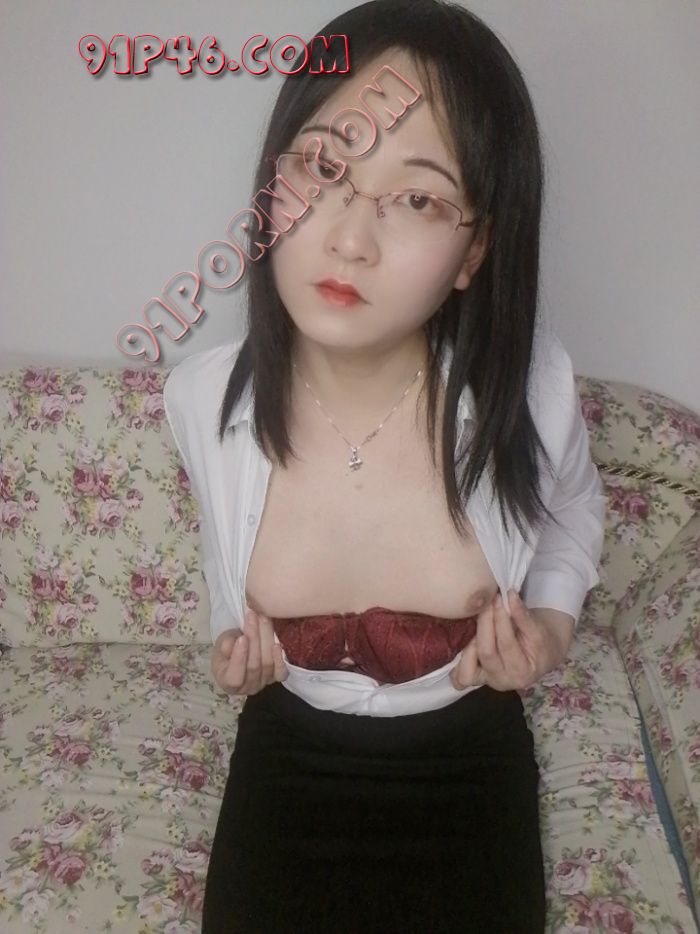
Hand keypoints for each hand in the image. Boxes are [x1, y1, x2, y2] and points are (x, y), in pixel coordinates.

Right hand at [211, 609, 288, 695]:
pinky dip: (280, 659)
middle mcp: (247, 687)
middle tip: (254, 617)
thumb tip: (234, 641)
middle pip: (254, 666)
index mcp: (227, 682)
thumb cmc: (227, 650)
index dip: (239, 657)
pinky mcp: (276, 677)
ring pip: (267, 664)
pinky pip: (281, 672)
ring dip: (266, 639)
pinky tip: (278, 645)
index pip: (234, 676)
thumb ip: (225, 645)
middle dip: (254, 639)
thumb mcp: (220, 645)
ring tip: (263, 619)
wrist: (241, 653)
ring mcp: (263, 683)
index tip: (242, 637)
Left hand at [449, 589, 565, 691]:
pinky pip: (460, 676)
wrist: (541, 656)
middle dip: (484, 624)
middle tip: (487, 603)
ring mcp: (486, 681)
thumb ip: (522, 615)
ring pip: (467, 668)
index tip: (498, 598)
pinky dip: (459, 660)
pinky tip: (466, 640)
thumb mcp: (538, 630)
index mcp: (522, 672)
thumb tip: (510, 594)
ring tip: (479, 622)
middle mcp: (502, 681)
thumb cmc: (541, 643)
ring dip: (469, 642)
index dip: (500, 619)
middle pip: (486, 652)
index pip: (506, 643)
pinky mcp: (475, 678)